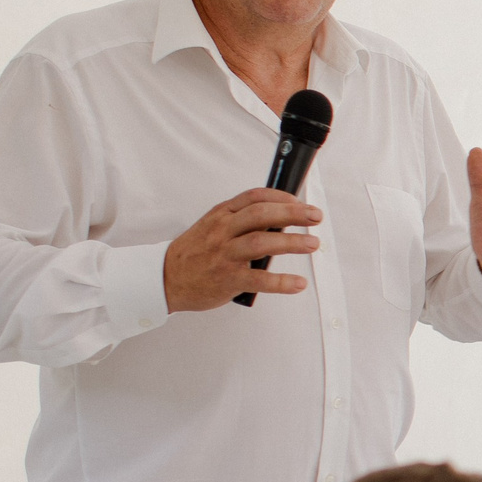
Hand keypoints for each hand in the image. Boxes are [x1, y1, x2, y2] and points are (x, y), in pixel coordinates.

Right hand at [163, 188, 322, 310]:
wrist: (165, 278)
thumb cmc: (195, 252)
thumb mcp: (213, 226)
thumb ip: (241, 219)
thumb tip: (280, 217)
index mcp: (221, 215)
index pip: (254, 197)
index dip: (281, 197)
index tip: (299, 201)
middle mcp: (223, 232)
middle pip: (261, 216)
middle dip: (292, 213)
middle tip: (315, 217)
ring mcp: (225, 255)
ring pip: (261, 243)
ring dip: (291, 243)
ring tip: (313, 244)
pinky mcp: (228, 280)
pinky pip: (258, 279)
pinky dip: (281, 282)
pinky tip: (298, 283)